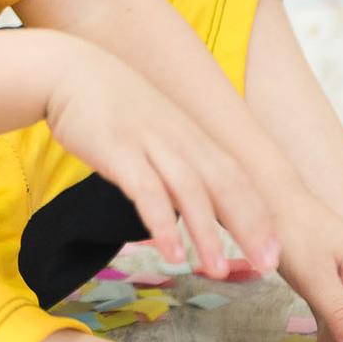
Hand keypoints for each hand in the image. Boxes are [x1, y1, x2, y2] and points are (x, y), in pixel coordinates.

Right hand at [45, 39, 280, 278]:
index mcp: (191, 136)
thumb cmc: (111, 105)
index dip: (259, 214)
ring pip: (190, 190)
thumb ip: (176, 157)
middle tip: (266, 266)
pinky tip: (170, 253)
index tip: (274, 251)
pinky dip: (162, 222)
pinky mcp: (118, 150)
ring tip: (218, 271)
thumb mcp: (154, 128)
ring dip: (207, 233)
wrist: (69, 70)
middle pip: (225, 184)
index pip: (237, 177)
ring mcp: (149, 142)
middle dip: (249, 227)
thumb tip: (196, 198)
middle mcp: (179, 138)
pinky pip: (146, 191)